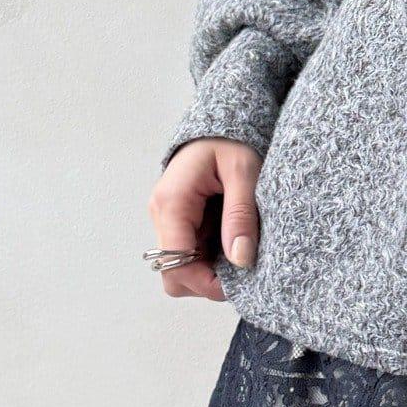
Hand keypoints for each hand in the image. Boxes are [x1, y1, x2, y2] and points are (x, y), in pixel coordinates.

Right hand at [147, 138, 261, 299]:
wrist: (221, 123)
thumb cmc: (231, 140)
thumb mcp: (244, 172)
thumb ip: (241, 215)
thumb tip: (240, 259)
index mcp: (171, 203)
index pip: (175, 265)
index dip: (206, 283)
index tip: (240, 283)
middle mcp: (162, 215)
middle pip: (174, 274)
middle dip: (208, 280)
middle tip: (244, 267)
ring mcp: (168, 220)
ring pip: (182, 268)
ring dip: (211, 270)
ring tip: (241, 248)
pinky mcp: (180, 221)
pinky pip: (191, 254)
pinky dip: (213, 258)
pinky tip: (233, 241)